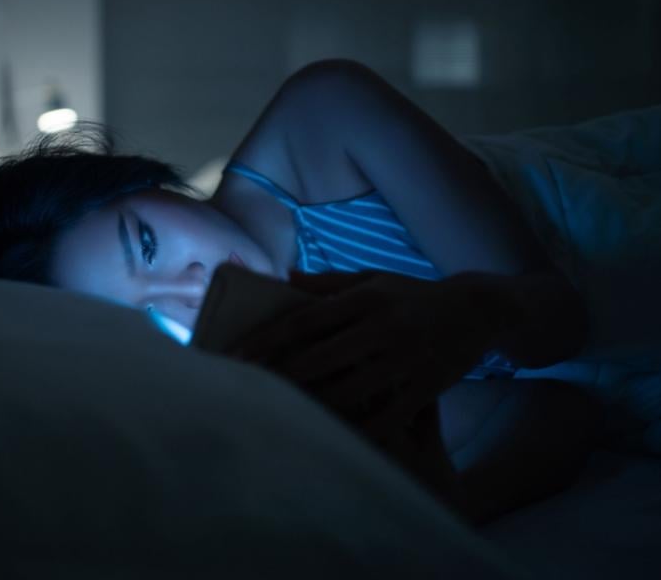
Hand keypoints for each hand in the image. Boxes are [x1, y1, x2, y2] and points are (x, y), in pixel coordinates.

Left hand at [229, 270, 495, 440]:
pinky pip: (388, 415)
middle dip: (281, 376)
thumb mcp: (374, 278)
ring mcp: (406, 359)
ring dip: (314, 405)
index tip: (238, 356)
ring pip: (350, 390)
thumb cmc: (413, 294)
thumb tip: (285, 278)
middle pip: (320, 358)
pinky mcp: (427, 386)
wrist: (478, 310)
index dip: (268, 339)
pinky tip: (335, 438)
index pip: (305, 320)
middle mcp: (382, 327)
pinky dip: (360, 429)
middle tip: (248, 391)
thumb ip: (329, 283)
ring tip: (282, 417)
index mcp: (364, 298)